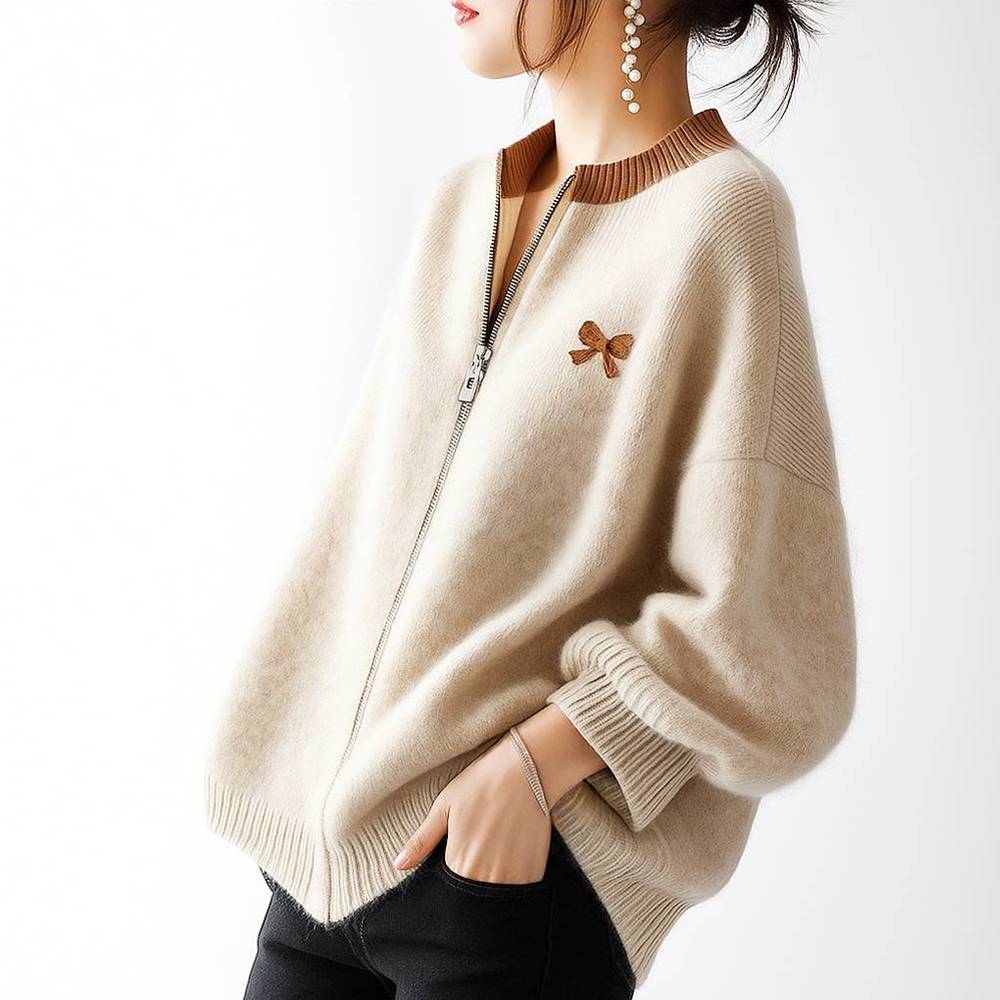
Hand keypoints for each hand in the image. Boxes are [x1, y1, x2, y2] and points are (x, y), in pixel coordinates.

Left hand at [392, 705, 607, 882]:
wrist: (526, 770)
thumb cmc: (481, 784)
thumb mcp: (444, 806)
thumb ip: (422, 840)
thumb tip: (398, 865)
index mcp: (459, 862)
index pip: (450, 894)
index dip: (451, 885)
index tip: (457, 868)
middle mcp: (485, 876)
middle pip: (473, 900)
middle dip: (472, 888)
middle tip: (478, 860)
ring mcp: (512, 875)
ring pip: (497, 899)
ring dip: (493, 888)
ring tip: (494, 861)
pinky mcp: (534, 871)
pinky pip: (521, 892)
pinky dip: (514, 884)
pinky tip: (512, 862)